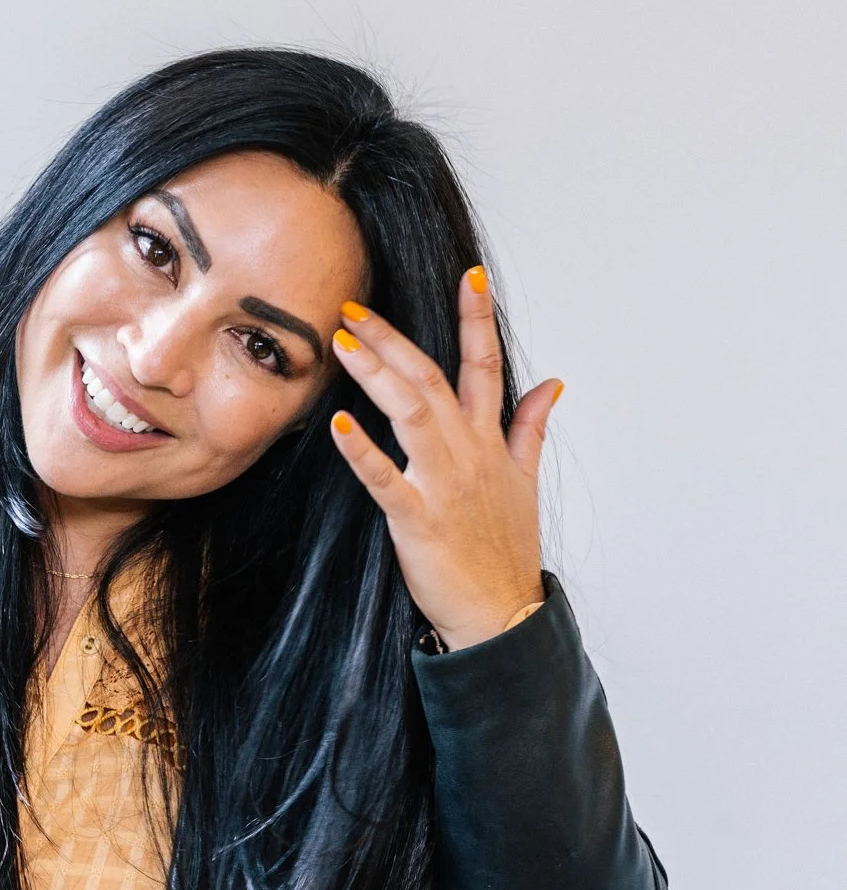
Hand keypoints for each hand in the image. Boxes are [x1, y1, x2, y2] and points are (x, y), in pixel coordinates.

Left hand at [329, 267, 561, 651]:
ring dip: (377, 375)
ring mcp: (444, 484)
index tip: (470, 275)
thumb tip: (552, 384)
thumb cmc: (505, 549)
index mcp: (490, 442)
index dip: (479, 319)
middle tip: (354, 307)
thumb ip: (530, 428)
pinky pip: (385, 479)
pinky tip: (338, 424)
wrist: (502, 614)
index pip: (487, 366)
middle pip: (433, 379)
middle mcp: (468, 453)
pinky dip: (362, 452)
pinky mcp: (418, 519)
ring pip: (412, 414)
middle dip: (394, 340)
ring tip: (342, 342)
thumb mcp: (525, 481)